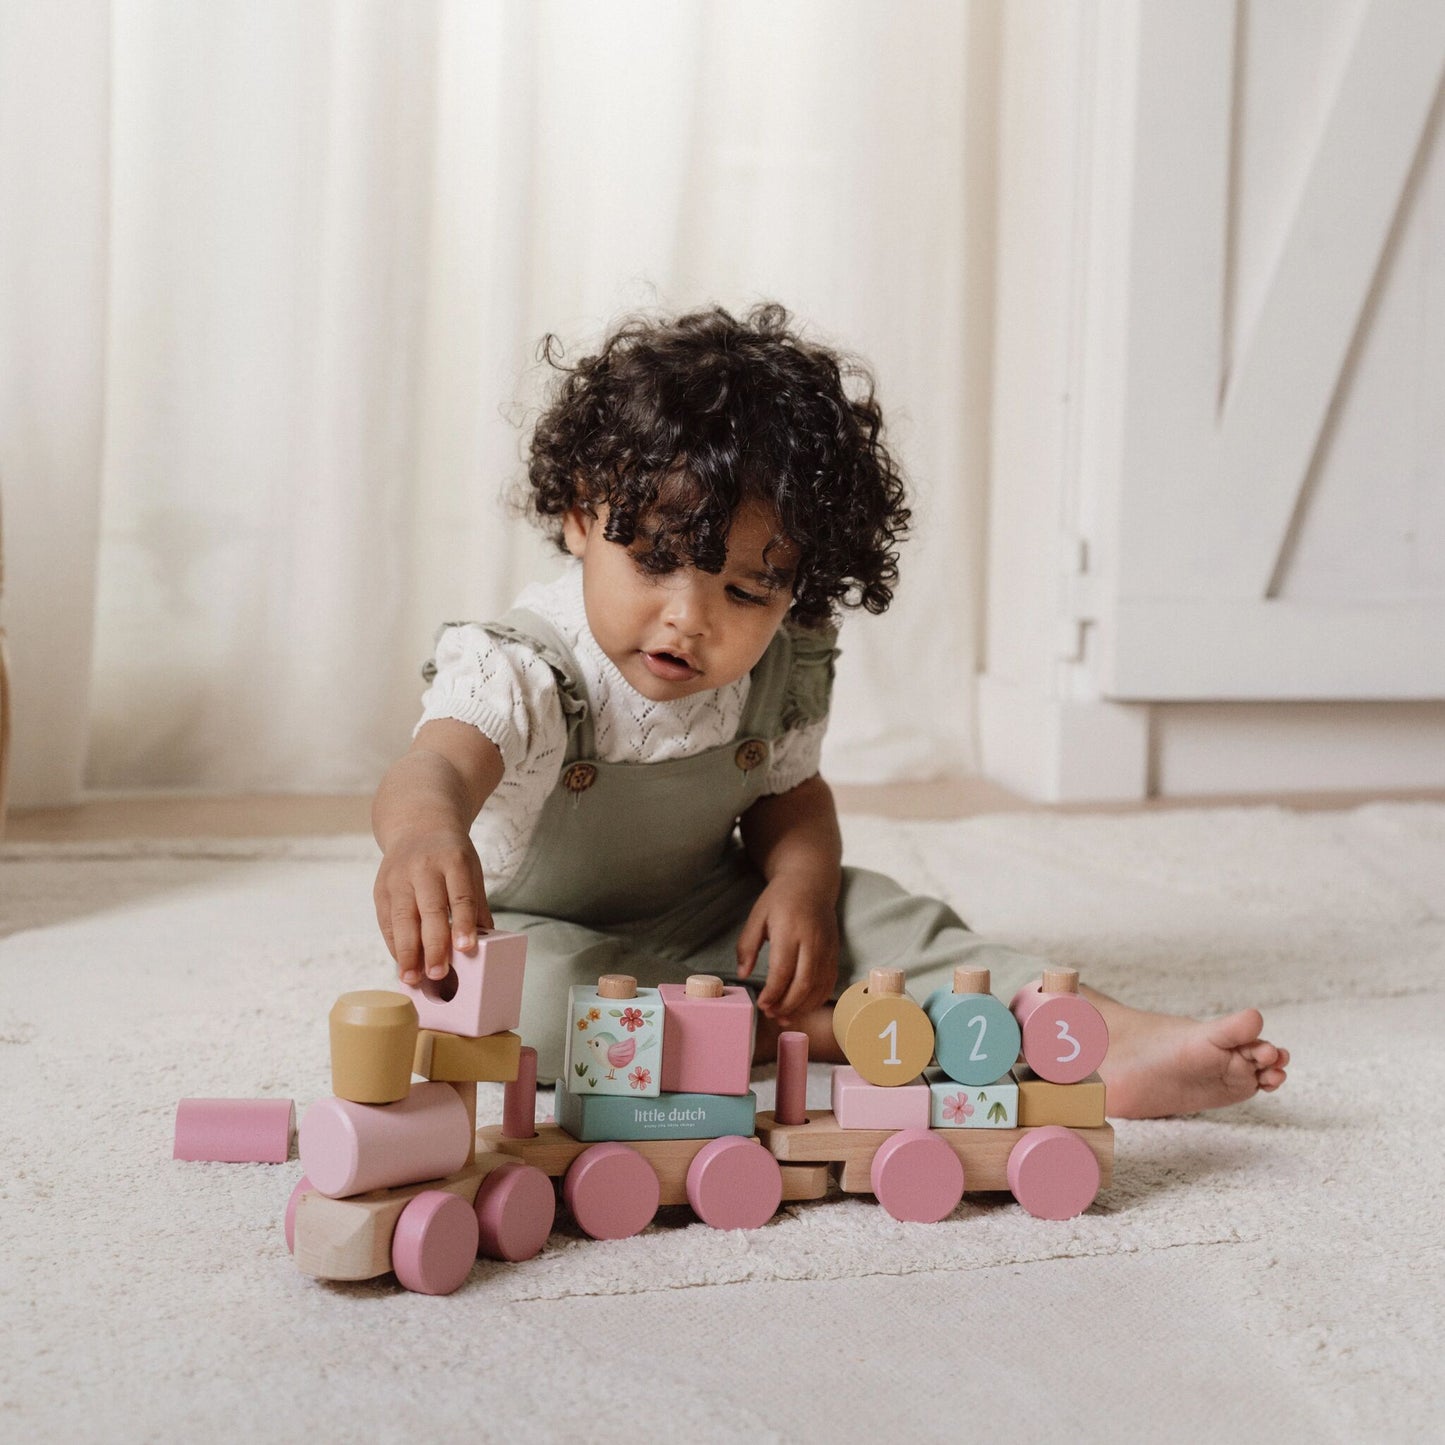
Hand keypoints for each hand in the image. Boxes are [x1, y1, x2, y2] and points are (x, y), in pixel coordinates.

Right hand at [373, 827, 491, 986]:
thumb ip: (477, 906)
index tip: (466, 948)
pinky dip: (394, 945)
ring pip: (402, 919)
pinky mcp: (381, 888)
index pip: (460, 895)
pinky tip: (402, 964)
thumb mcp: (471, 870)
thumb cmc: (451, 855)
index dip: (463, 923)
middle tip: (438, 973)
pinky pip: (387, 921)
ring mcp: (398, 878)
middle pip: (429, 910)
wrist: (418, 826)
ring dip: (407, 952)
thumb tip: (485, 943)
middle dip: (433, 945)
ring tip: (413, 979)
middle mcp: (423, 868)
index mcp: (453, 860)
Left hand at [735, 874, 838, 1022]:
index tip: (761, 1004)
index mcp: (790, 930)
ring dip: (802, 1007)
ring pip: (818, 987)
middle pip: (803, 983)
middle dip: (787, 1005)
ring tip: (784, 1016)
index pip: (782, 971)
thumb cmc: (780, 898)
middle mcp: (812, 941)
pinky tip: (802, 1006)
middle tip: (772, 1015)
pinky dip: (816, 999)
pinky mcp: (835, 952)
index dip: (772, 993)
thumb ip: (747, 945)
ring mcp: (827, 948)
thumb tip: (741, 975)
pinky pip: (829, 982)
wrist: (811, 882)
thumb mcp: (757, 916)